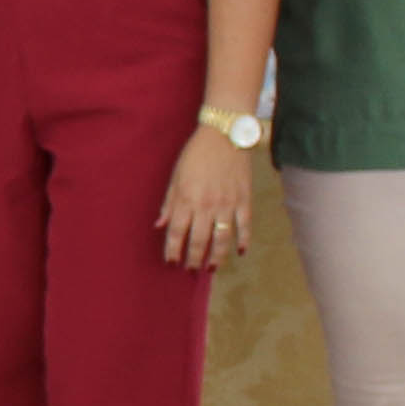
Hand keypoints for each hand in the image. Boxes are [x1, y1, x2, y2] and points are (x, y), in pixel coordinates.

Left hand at [156, 127, 252, 272]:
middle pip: (199, 240)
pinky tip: (239, 252)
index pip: (177, 232)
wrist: (224, 136)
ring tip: (211, 268)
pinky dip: (243, 240)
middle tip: (191, 270)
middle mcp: (206, 205)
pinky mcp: (244, 199)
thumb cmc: (195, 155)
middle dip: (193, 258)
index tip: (171, 262)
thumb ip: (169, 204)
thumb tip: (159, 226)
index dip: (173, 250)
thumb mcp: (175, 177)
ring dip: (217, 256)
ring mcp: (227, 203)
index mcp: (186, 199)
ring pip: (222, 238)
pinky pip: (244, 226)